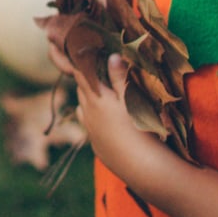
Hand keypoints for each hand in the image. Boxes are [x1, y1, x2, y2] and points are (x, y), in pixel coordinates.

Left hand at [68, 51, 166, 183]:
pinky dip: (94, 119)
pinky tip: (107, 121)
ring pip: (82, 108)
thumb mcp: (133, 99)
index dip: (76, 60)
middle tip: (97, 70)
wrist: (143, 167)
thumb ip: (120, 78)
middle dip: (87, 79)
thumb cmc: (140, 127)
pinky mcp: (97, 146)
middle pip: (82, 90)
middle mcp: (88, 114)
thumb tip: (111, 56)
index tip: (74, 50)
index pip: (80, 74)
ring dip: (89, 100)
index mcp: (96, 98)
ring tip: (102, 95)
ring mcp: (91, 131)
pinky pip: (90, 127)